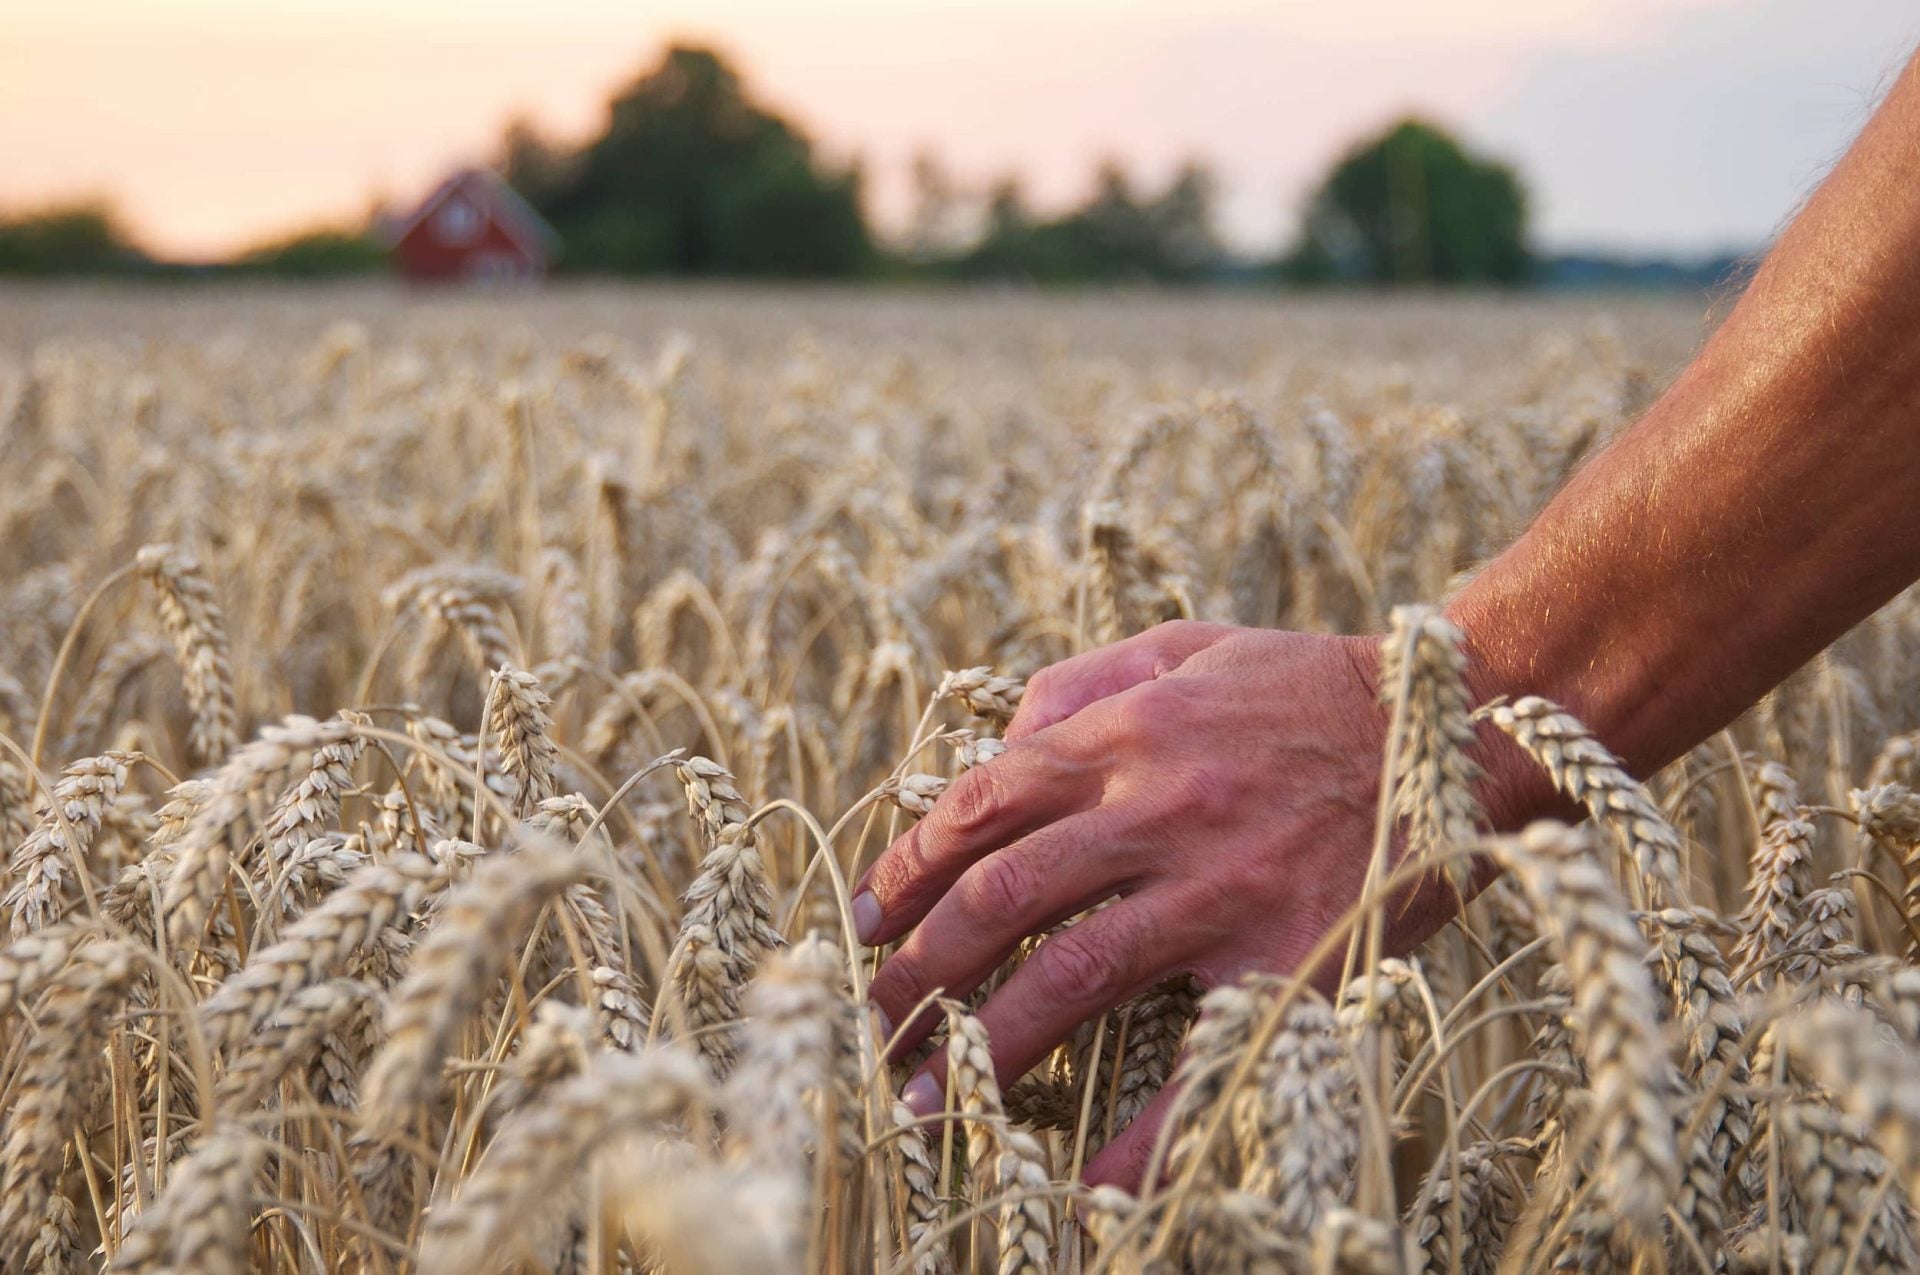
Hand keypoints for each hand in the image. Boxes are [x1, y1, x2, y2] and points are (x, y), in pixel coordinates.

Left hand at [853, 620, 1475, 1189]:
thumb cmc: (1306, 685)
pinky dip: (1137, 1134)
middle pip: (1000, 897)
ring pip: (1068, 975)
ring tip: (922, 1097)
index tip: (864, 922)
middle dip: (916, 969)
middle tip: (872, 1023)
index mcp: (1125, 734)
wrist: (1454, 725)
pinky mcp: (1287, 960)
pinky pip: (1199, 1060)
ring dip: (982, 1043)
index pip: (978, 807)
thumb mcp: (1185, 645)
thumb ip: (1080, 683)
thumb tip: (991, 745)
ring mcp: (1220, 889)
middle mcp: (1157, 810)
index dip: (905, 869)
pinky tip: (1082, 1185)